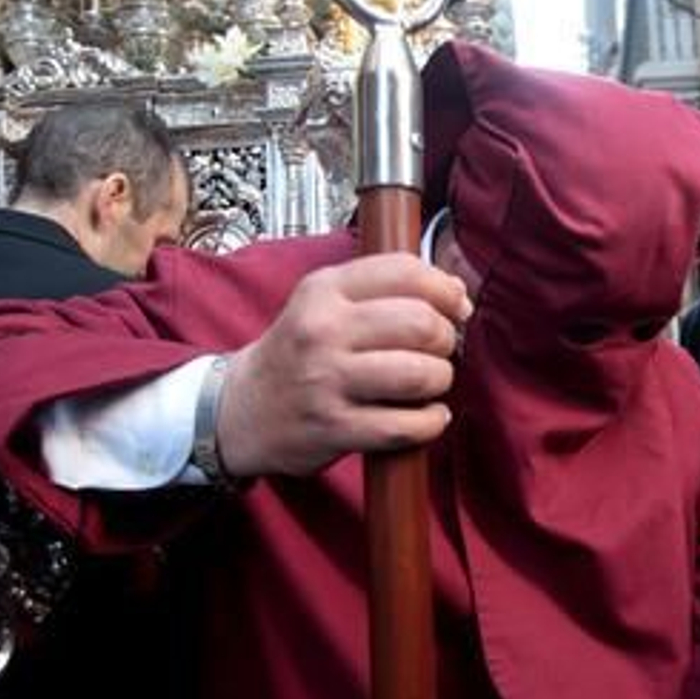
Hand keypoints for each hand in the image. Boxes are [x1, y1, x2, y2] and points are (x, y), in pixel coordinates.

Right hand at [216, 253, 471, 476]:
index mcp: (324, 291)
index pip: (404, 271)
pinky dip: (431, 422)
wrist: (241, 409)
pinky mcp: (335, 427)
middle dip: (446, 338)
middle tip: (439, 350)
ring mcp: (327, 381)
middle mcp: (323, 330)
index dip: (445, 289)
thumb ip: (384, 288)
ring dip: (440, 380)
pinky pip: (407, 425)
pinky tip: (426, 416)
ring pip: (420, 374)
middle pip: (421, 323)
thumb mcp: (324, 302)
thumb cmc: (296, 354)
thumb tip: (457, 291)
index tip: (455, 306)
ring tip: (430, 383)